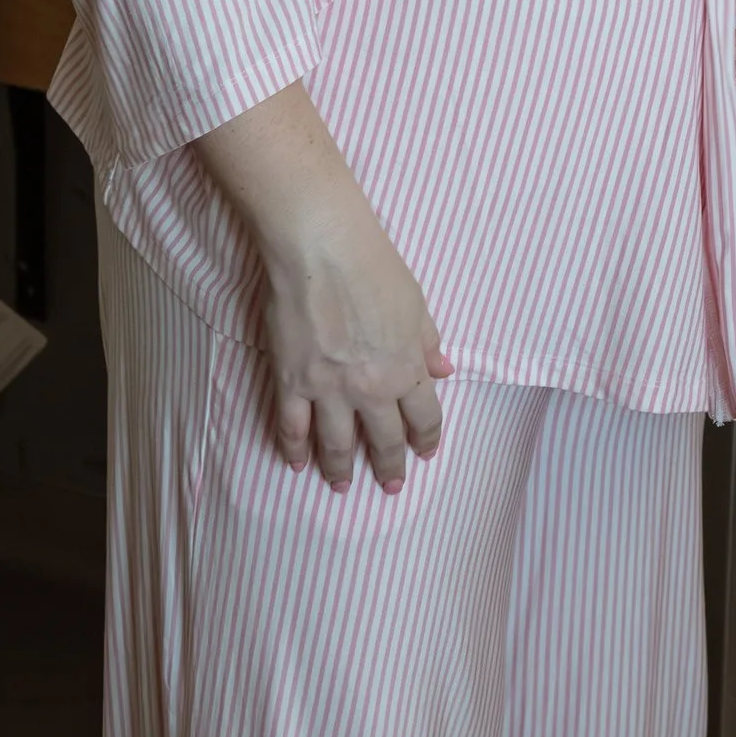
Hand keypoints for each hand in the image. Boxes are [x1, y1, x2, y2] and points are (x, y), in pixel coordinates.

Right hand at [258, 205, 451, 493]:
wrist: (322, 249)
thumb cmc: (374, 267)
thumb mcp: (416, 304)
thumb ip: (427, 342)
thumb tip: (444, 369)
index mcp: (407, 369)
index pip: (423, 418)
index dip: (425, 440)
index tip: (424, 454)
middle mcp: (371, 388)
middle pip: (383, 439)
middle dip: (389, 467)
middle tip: (390, 486)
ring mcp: (328, 389)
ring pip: (336, 444)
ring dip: (340, 470)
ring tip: (341, 487)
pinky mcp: (292, 381)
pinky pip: (292, 426)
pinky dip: (293, 450)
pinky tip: (296, 464)